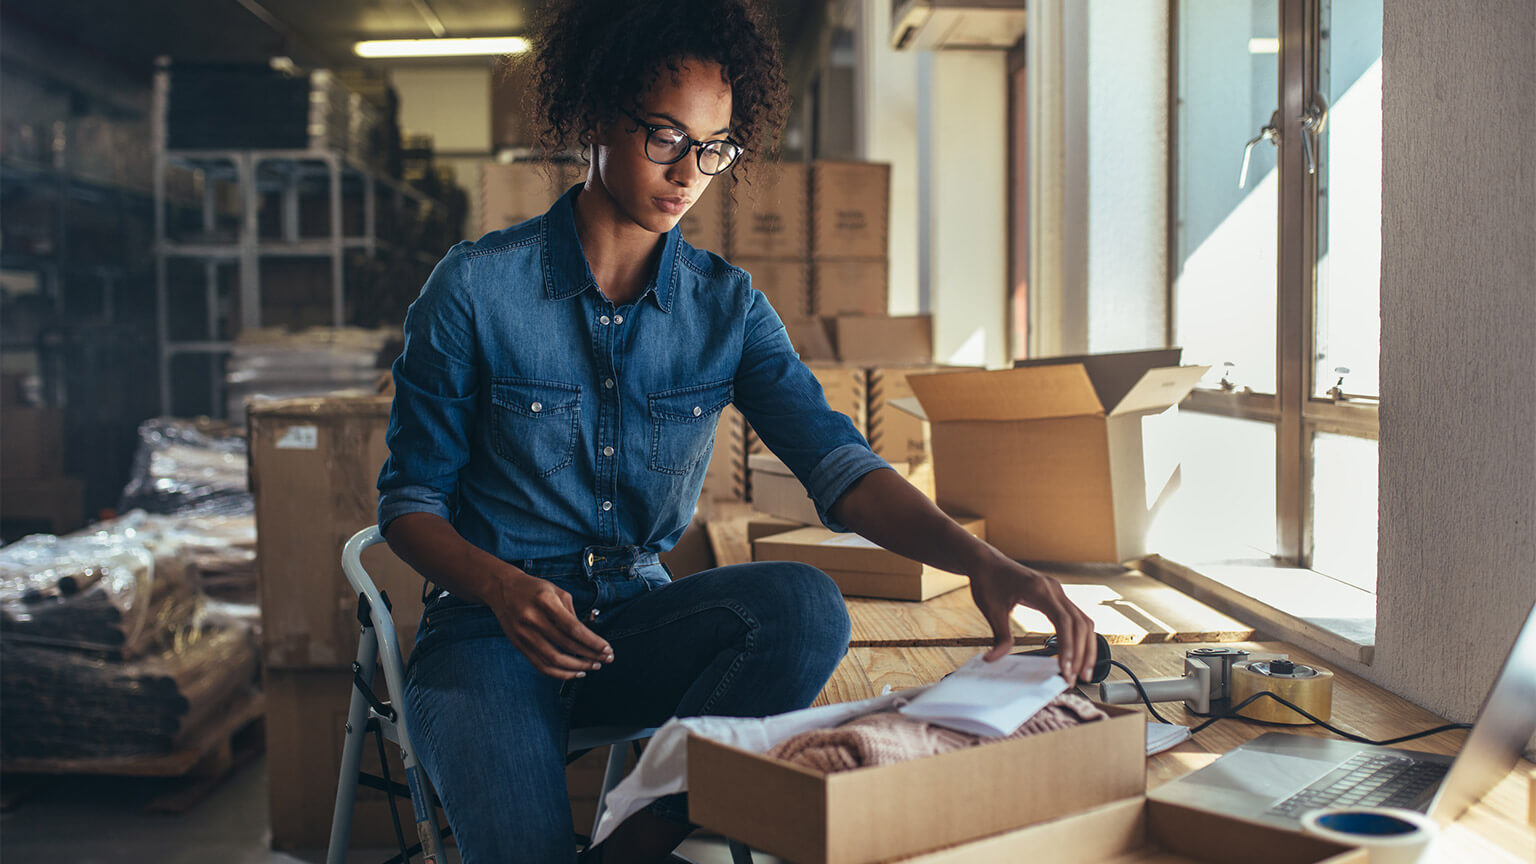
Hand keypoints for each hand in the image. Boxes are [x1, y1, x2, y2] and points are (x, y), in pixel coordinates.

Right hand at [486, 567, 613, 678]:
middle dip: (590, 655)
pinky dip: (560, 673)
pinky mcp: (519, 645)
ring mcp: (523, 634)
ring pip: (554, 660)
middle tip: (606, 659)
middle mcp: (532, 619)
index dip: (592, 641)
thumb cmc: (535, 589)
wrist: (502, 589)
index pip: (573, 628)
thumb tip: (590, 638)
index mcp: (545, 601)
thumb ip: (572, 613)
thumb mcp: (557, 592)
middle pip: (566, 645)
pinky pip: (541, 666)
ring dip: (577, 667)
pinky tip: (575, 672)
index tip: (607, 649)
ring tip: (593, 666)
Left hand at [970, 560, 1095, 682]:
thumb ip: (998, 636)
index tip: (1065, 668)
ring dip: (1086, 647)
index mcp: (1039, 589)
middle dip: (1082, 652)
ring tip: (1082, 671)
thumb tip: (994, 659)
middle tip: (1077, 678)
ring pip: (1084, 621)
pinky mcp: (1057, 597)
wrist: (987, 562)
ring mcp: (1058, 592)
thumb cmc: (988, 581)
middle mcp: (1054, 589)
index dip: (1068, 646)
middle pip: (1080, 623)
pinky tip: (1077, 654)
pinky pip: (1077, 618)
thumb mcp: (990, 609)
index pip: (1063, 620)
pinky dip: (1081, 637)